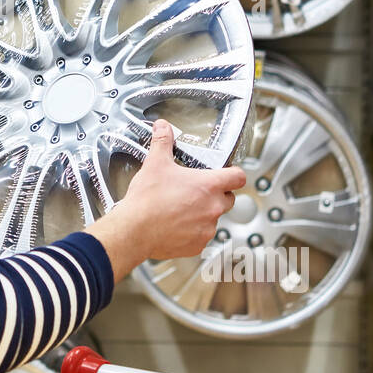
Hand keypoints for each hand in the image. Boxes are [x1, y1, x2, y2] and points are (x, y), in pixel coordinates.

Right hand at [86, 120, 246, 282]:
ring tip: (180, 210)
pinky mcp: (197, 245)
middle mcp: (213, 208)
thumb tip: (162, 127)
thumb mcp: (155, 163)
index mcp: (208, 186)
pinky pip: (201, 237)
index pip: (238, 177)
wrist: (134, 230)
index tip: (227, 174)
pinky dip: (192, 232)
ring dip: (202, 214)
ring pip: (213, 218)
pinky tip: (175, 225)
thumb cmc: (147, 200)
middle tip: (195, 191)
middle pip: (228, 198)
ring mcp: (207, 228)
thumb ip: (163, 142)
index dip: (233, 173)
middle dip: (216, 195)